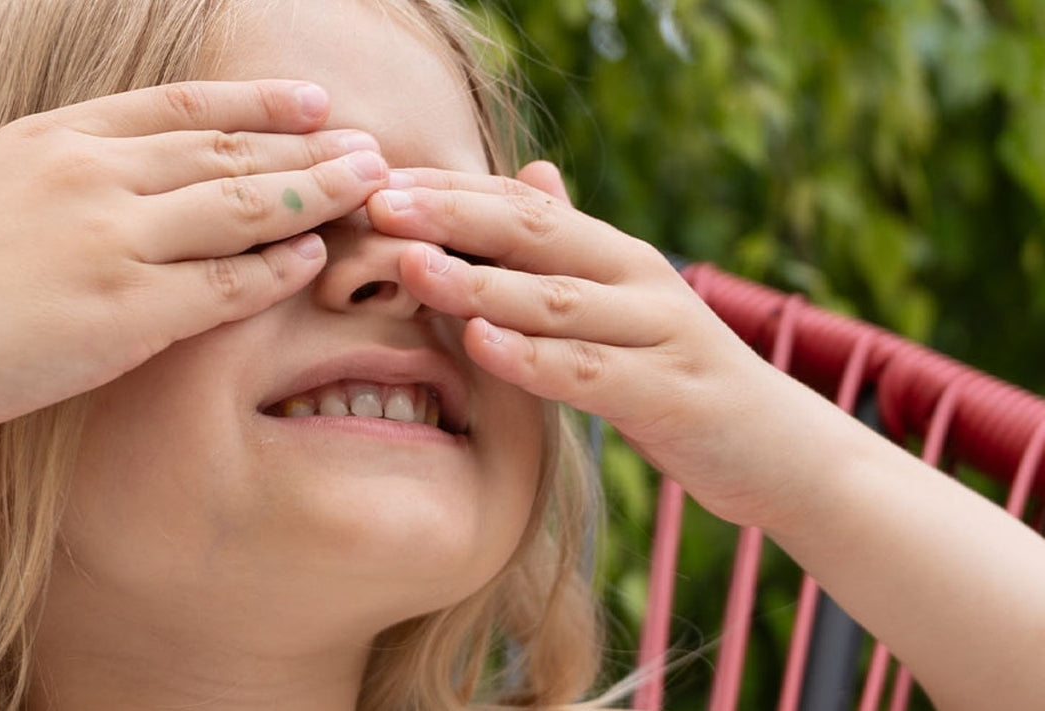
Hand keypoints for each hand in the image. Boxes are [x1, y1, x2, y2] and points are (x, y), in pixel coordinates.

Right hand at [0, 38, 390, 441]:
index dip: (254, 103)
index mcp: (53, 139)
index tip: (310, 100)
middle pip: (229, 152)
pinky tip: (317, 262)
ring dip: (315, 196)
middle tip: (372, 149)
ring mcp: (114, 241)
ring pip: (243, 208)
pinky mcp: (123, 314)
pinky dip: (276, 271)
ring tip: (372, 192)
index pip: (180, 108)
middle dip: (309, 148)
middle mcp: (97, 177)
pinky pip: (223, 286)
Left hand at [366, 161, 836, 528]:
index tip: (377, 183)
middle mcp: (638, 279)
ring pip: (555, 300)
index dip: (451, 191)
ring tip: (410, 267)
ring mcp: (659, 334)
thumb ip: (571, 250)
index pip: (523, 206)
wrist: (784, 451)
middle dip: (451, 216)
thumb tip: (530, 174)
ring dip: (478, 281)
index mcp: (615, 255)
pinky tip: (480, 344)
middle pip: (534, 235)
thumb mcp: (624, 305)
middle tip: (378, 206)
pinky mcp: (669, 395)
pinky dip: (532, 358)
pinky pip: (589, 373)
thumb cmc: (679, 378)